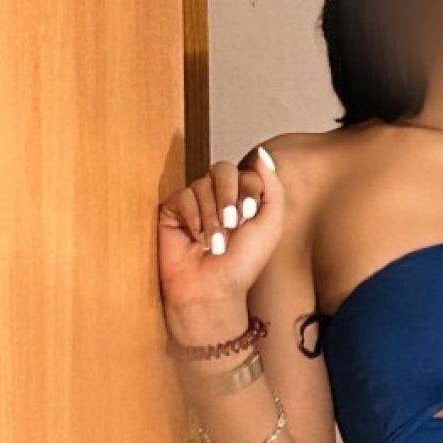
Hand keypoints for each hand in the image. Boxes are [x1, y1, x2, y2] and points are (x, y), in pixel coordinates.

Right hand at [157, 145, 283, 324]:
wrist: (213, 288)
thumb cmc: (242, 263)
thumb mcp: (270, 225)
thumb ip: (271, 187)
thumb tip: (260, 153)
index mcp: (242, 198)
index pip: (246, 173)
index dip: (248, 191)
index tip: (248, 217)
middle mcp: (217, 196)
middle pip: (222, 169)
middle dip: (229, 195)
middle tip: (232, 223)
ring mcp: (193, 202)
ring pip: (201, 184)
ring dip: (212, 215)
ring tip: (214, 242)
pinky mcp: (171, 211)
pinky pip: (182, 196)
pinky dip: (193, 217)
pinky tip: (195, 239)